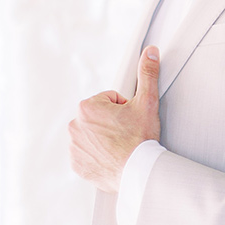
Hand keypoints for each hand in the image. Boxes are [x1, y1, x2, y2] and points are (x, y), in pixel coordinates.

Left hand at [69, 45, 161, 192]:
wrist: (137, 172)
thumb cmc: (141, 138)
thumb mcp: (147, 102)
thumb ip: (147, 73)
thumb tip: (150, 52)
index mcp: (88, 107)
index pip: (109, 100)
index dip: (124, 108)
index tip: (130, 120)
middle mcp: (75, 125)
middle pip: (99, 116)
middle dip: (112, 121)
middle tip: (128, 133)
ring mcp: (74, 146)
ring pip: (93, 134)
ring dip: (105, 137)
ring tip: (121, 146)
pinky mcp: (76, 164)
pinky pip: (87, 153)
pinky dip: (98, 154)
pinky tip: (113, 157)